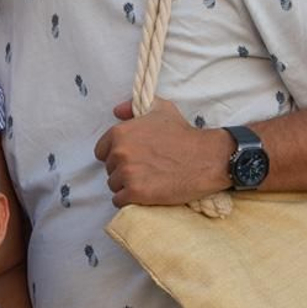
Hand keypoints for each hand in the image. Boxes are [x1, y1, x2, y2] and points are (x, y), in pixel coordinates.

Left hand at [94, 99, 228, 206]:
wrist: (205, 158)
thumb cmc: (183, 133)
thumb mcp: (160, 109)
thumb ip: (133, 107)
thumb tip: (116, 111)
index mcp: (120, 133)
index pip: (101, 151)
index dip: (116, 156)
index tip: (132, 158)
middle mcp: (120, 152)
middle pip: (109, 169)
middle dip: (123, 171)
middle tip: (145, 170)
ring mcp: (127, 173)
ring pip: (114, 186)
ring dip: (126, 186)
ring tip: (147, 182)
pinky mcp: (136, 192)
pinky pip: (120, 201)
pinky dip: (130, 200)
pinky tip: (144, 194)